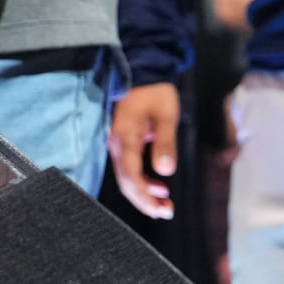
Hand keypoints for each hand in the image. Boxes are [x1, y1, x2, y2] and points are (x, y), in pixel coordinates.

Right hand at [107, 83, 179, 219]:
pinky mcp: (123, 142)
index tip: (161, 210)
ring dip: (144, 193)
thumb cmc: (155, 91)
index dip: (144, 197)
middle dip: (144, 201)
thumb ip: (164, 142)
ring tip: (165, 204)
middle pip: (125, 181)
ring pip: (126, 177)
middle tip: (166, 212)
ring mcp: (118, 143)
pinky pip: (128, 168)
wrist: (143, 71)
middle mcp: (117, 143)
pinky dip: (142, 181)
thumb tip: (165, 170)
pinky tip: (158, 185)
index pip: (130, 176)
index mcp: (125, 137)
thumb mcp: (166, 115)